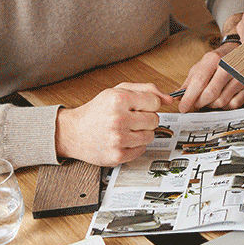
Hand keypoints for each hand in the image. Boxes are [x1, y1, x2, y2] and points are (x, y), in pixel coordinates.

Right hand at [55, 83, 170, 165]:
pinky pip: (142, 150)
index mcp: (118, 99)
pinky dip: (135, 145)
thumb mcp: (117, 91)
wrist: (74, 132)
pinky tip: (122, 139)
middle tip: (131, 118)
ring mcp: (118, 139)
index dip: (148, 104)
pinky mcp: (118, 155)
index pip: (154, 102)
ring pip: (150, 136)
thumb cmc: (96, 111)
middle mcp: (118, 119)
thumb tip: (169, 99)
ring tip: (126, 129)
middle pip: (155, 120)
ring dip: (141, 132)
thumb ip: (146, 89)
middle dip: (146, 118)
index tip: (139, 106)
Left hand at [177, 37, 243, 112]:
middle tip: (195, 104)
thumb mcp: (202, 65)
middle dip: (200, 103)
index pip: (199, 82)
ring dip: (212, 104)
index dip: (189, 97)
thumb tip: (178, 97)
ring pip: (221, 102)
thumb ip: (190, 81)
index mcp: (214, 59)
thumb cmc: (220, 60)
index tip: (183, 107)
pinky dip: (226, 105)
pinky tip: (223, 97)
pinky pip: (233, 105)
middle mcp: (228, 67)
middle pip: (210, 94)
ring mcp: (240, 77)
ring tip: (210, 98)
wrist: (242, 51)